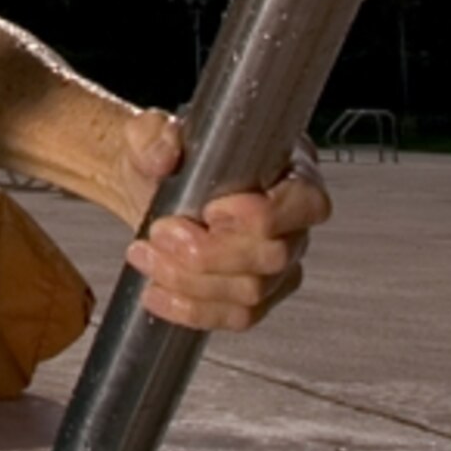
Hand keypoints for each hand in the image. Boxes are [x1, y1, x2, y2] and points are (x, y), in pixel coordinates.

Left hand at [123, 138, 328, 332]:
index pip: (306, 203)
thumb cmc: (164, 156)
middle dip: (210, 252)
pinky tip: (157, 292)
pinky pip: (235, 317)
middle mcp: (291, 222)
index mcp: (288, 170)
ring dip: (191, 281)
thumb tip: (163, 154)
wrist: (144, 188)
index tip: (210, 210)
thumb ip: (152, 136)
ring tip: (148, 256)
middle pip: (274, 255)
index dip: (263, 215)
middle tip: (162, 233)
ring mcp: (276, 266)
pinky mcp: (253, 297)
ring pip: (251, 292)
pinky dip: (191, 309)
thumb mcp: (150, 133)